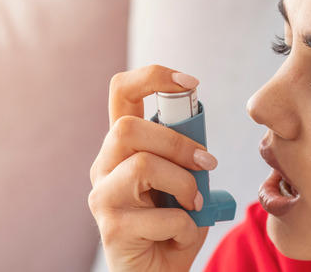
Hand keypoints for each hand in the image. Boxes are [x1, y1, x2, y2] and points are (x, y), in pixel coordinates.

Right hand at [89, 65, 215, 270]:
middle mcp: (104, 166)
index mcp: (123, 147)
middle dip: (179, 143)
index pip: (121, 93)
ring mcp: (102, 197)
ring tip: (194, 203)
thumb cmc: (175, 223)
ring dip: (183, 183)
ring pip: (143, 165)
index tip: (190, 83)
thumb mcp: (186, 180)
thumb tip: (199, 139)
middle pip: (129, 128)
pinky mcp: (111, 229)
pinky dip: (186, 223)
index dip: (152, 77)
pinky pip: (161, 213)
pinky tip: (181, 233)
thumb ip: (186, 155)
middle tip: (208, 164)